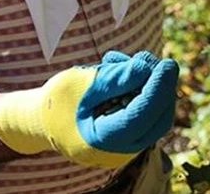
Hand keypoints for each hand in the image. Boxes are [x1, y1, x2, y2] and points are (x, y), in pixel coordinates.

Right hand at [0, 50, 178, 168]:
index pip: (142, 116)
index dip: (158, 89)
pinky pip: (146, 112)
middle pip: (158, 118)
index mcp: (102, 141)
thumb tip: (149, 67)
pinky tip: (118, 69)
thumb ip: (115, 78)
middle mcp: (119, 151)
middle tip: (150, 59)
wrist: (41, 120)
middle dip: (160, 86)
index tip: (168, 64)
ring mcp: (126, 147)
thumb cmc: (56, 101)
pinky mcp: (129, 136)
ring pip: (155, 114)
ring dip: (148, 84)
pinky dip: (140, 89)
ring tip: (117, 61)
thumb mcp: (80, 83)